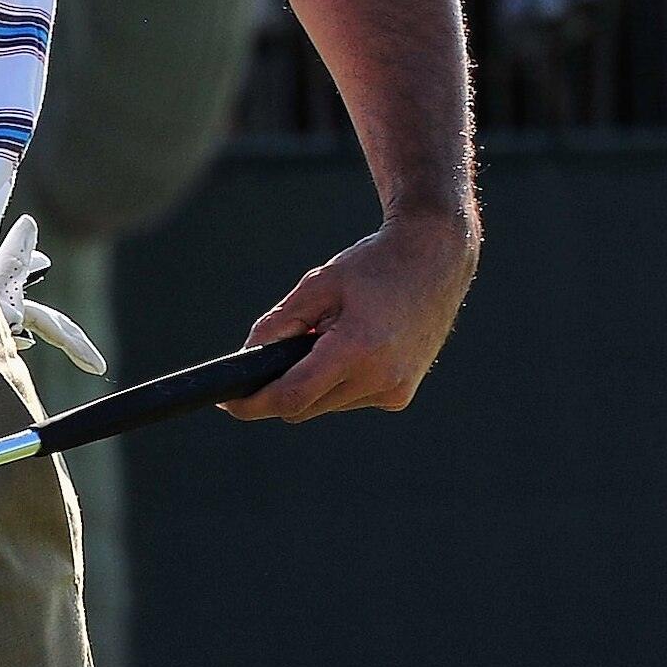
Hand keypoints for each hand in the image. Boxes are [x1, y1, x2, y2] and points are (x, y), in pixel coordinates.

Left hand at [219, 205, 476, 421]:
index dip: (256, 403)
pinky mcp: (400, 396)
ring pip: (326, 405)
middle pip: (305, 405)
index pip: (293, 395)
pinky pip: (350, 399)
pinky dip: (337, 382)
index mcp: (358, 348)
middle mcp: (380, 378)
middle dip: (281, 389)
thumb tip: (248, 355)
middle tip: (264, 365)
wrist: (435, 260)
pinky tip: (349, 349)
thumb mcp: (319, 283)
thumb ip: (280, 321)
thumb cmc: (375, 265)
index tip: (230, 403)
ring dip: (312, 384)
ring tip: (323, 340)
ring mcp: (394, 391)